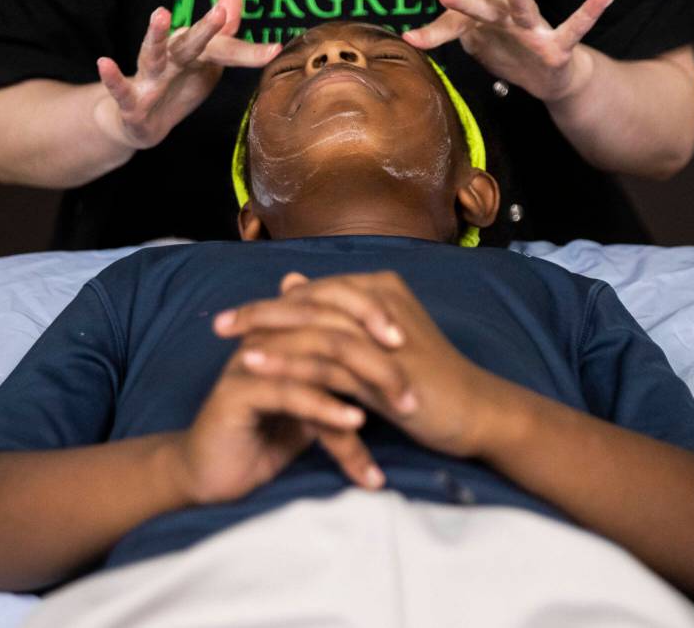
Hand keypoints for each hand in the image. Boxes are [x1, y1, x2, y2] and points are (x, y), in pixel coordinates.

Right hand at [94, 0, 279, 150]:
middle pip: (191, 44)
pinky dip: (113, 77)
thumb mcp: (206, 62)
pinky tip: (104, 63)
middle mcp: (172, 59)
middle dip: (205, 29)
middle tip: (220, 14)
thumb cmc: (178, 85)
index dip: (250, 52)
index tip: (276, 50)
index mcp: (194, 53)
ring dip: (156, 35)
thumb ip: (227, 36)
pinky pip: (121, 88)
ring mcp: (150, 76)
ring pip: (153, 54)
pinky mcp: (132, 99)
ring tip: (161, 13)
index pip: (225, 50)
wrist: (141, 121)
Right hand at [176, 323, 403, 505]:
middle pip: (332, 326)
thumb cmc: (267, 437)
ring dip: (364, 382)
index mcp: (285, 329)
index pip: (336, 307)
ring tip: (401, 405)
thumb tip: (385, 359)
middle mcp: (268, 336)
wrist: (213, 475)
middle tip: (416, 382)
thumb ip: (342, 378)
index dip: (376, 320)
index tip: (416, 346)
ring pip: (316, 356)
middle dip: (380, 353)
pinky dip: (327, 408)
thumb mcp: (317, 403)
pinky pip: (290, 393)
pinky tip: (357, 423)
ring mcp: (251, 361)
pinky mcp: (237, 393)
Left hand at [215, 272, 508, 458]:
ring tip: (230, 344)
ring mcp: (384, 332)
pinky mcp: (385, 365)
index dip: (272, 302)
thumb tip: (290, 282)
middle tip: (219, 324)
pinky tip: (261, 368)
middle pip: (310, 300)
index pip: (315, 289)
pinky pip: (328, 359)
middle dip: (261, 312)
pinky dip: (290, 361)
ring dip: (269, 334)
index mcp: (381, 287)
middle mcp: (382, 300)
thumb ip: (336, 316)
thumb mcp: (375, 342)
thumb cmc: (426, 379)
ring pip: (315, 325)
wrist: (475, 411)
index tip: (234, 315)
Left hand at [404, 0, 613, 102]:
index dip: (434, 31)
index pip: (456, 23)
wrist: (548, 78)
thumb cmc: (510, 49)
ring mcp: (533, 31)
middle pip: (483, 9)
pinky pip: (575, 27)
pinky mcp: (556, 46)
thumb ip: (451, 12)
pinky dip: (590, 11)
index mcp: (486, 20)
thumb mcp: (477, 34)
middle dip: (464, 1)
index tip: (411, 38)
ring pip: (522, 9)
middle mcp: (508, 20)